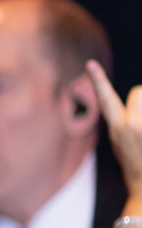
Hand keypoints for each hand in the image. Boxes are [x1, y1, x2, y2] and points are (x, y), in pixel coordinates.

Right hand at [86, 62, 141, 196]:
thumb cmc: (135, 163)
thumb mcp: (120, 143)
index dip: (98, 80)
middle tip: (141, 115)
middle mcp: (131, 126)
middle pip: (138, 91)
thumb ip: (123, 123)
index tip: (90, 64)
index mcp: (118, 128)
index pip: (106, 98)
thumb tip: (135, 102)